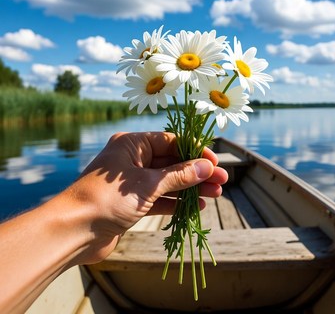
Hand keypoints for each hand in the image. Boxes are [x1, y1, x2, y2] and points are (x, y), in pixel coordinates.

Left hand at [64, 131, 227, 263]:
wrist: (72, 232)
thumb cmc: (108, 200)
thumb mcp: (149, 184)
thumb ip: (179, 175)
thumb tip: (207, 168)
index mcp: (133, 144)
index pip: (172, 141)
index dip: (196, 151)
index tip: (216, 163)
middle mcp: (132, 159)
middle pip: (173, 162)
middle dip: (197, 172)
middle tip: (222, 181)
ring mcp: (132, 181)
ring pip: (168, 181)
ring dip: (190, 188)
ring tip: (215, 195)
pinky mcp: (131, 201)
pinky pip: (159, 197)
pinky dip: (176, 201)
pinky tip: (196, 206)